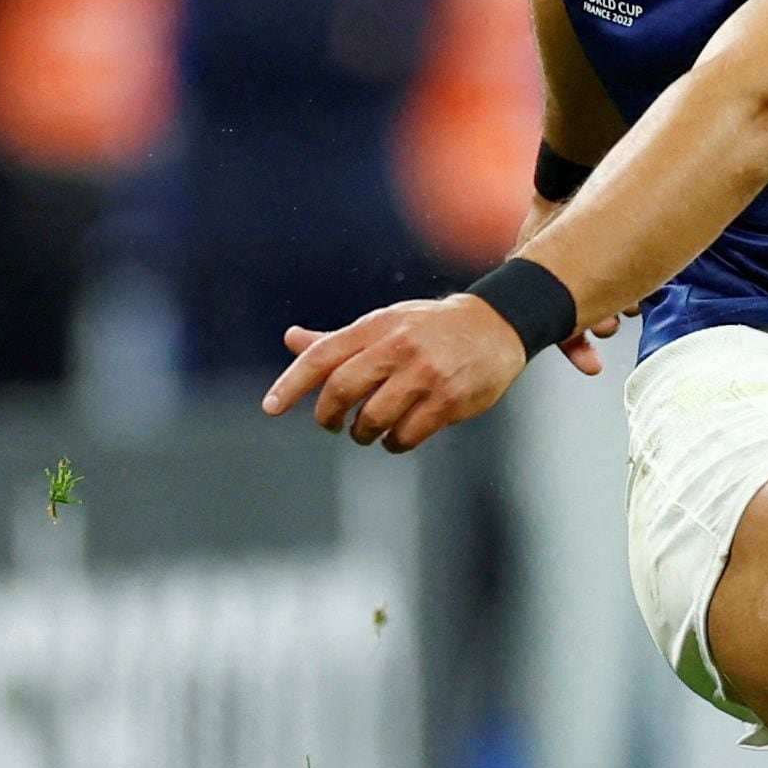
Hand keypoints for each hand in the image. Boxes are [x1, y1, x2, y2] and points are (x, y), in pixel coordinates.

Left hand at [261, 291, 578, 455]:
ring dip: (363, 434)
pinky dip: (395, 443)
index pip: (323, 355)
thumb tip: (291, 339)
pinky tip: (397, 438)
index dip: (292, 383)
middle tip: (332, 425)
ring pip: (374, 418)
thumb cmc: (429, 328)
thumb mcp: (384, 324)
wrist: (497, 324)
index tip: (270, 407)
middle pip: (342, 390)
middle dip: (329, 416)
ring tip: (368, 432)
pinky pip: (408, 434)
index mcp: (377, 327)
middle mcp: (399, 347)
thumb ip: (339, 340)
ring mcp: (425, 374)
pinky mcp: (450, 399)